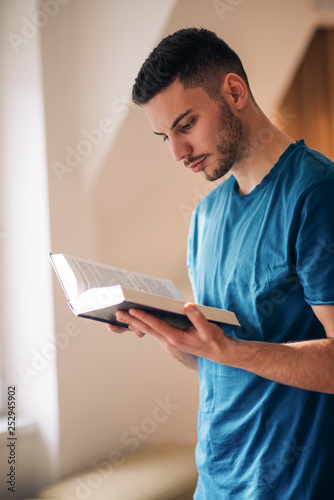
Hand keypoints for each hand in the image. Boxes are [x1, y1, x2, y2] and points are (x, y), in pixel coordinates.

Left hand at [113, 303, 230, 362]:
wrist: (218, 352)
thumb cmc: (213, 340)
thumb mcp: (209, 329)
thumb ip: (198, 317)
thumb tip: (187, 305)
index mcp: (176, 338)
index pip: (156, 325)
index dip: (144, 317)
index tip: (132, 309)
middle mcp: (169, 340)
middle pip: (147, 328)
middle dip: (131, 320)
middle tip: (117, 313)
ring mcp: (168, 340)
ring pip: (148, 330)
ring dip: (134, 323)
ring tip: (121, 316)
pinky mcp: (170, 338)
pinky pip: (153, 331)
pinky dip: (143, 325)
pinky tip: (136, 320)